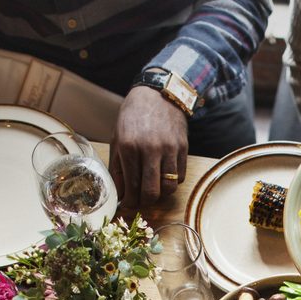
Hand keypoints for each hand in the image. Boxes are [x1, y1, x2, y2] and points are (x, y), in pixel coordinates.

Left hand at [109, 85, 188, 207]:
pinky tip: (163, 174)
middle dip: (145, 202)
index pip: (131, 186)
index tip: (128, 204)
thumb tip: (120, 195)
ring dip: (160, 194)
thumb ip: (118, 168)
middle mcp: (150, 149)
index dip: (129, 202)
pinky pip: (180, 177)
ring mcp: (169, 149)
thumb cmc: (134, 117)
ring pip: (168, 189)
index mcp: (129, 146)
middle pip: (151, 192)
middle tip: (140, 201)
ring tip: (153, 188)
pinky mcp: (183, 149)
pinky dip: (172, 182)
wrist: (158, 94)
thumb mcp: (118, 138)